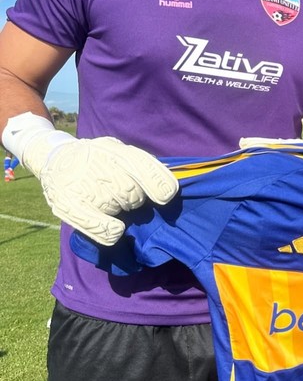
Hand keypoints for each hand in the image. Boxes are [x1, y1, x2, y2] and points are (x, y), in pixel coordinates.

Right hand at [6, 114, 177, 244]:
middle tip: (124, 196)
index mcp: (115, 151)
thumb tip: (168, 187)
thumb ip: (140, 165)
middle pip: (134, 195)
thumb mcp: (117, 150)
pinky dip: (109, 230)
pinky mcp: (68, 205)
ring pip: (118, 208)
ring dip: (119, 209)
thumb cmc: (97, 158)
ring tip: (107, 200)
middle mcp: (99, 166)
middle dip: (136, 200)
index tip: (166, 197)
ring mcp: (83, 186)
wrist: (56, 159)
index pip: (144, 167)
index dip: (159, 184)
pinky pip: (98, 225)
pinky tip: (116, 229)